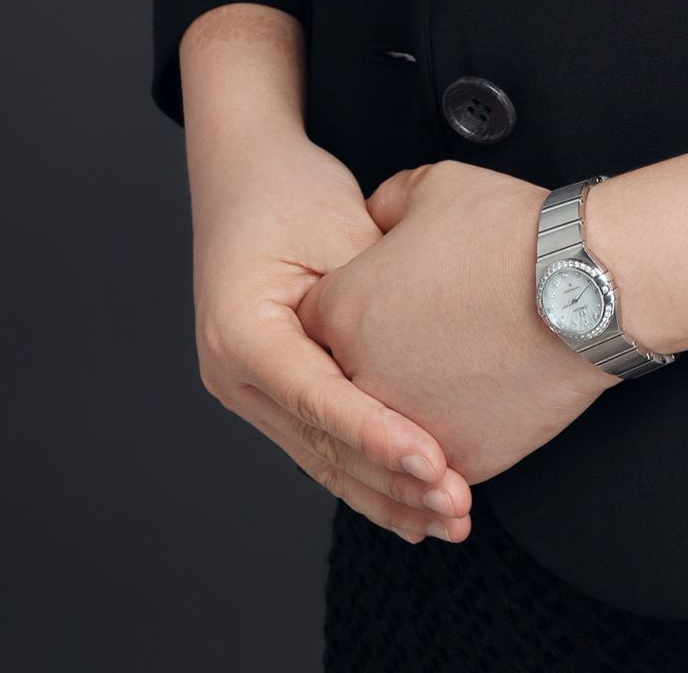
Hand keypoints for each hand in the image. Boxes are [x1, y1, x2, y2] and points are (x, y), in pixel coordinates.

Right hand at [188, 119, 474, 543]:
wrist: (246, 171)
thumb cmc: (289, 189)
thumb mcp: (337, 230)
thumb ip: (372, 296)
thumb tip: (422, 357)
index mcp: (239, 330)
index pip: (316, 398)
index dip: (377, 434)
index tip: (432, 461)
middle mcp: (233, 372)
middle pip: (319, 444)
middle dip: (389, 481)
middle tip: (454, 505)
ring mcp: (247, 389)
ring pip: (322, 459)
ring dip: (384, 492)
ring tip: (447, 516)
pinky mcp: (272, 393)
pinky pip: (324, 443)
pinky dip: (370, 471)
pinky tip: (414, 502)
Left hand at [298, 159, 617, 488]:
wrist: (585, 287)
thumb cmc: (509, 233)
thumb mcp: (430, 186)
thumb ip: (385, 207)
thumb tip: (381, 222)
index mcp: (343, 311)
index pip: (312, 318)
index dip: (343, 299)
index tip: (372, 293)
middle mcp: (362, 379)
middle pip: (344, 377)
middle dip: (368, 355)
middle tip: (410, 331)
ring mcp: (411, 428)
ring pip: (391, 423)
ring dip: (408, 403)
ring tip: (446, 372)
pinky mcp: (463, 457)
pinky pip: (443, 450)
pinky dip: (456, 429)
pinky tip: (477, 401)